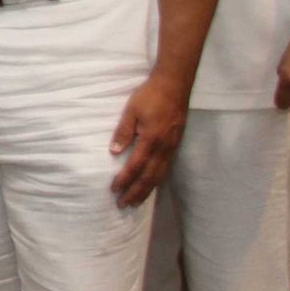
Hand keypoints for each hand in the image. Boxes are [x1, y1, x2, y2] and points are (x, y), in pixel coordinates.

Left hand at [108, 75, 189, 207]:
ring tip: (136, 201)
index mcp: (151, 139)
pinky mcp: (176, 144)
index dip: (125, 180)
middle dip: (136, 192)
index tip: (114, 190)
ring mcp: (172, 147)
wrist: (174, 85)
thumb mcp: (131, 110)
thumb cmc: (150, 96)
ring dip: (147, 190)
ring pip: (160, 175)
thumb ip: (123, 132)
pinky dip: (157, 180)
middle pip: (150, 177)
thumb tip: (113, 152)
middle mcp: (164, 147)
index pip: (136, 166)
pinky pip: (166, 168)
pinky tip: (151, 185)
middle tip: (123, 205)